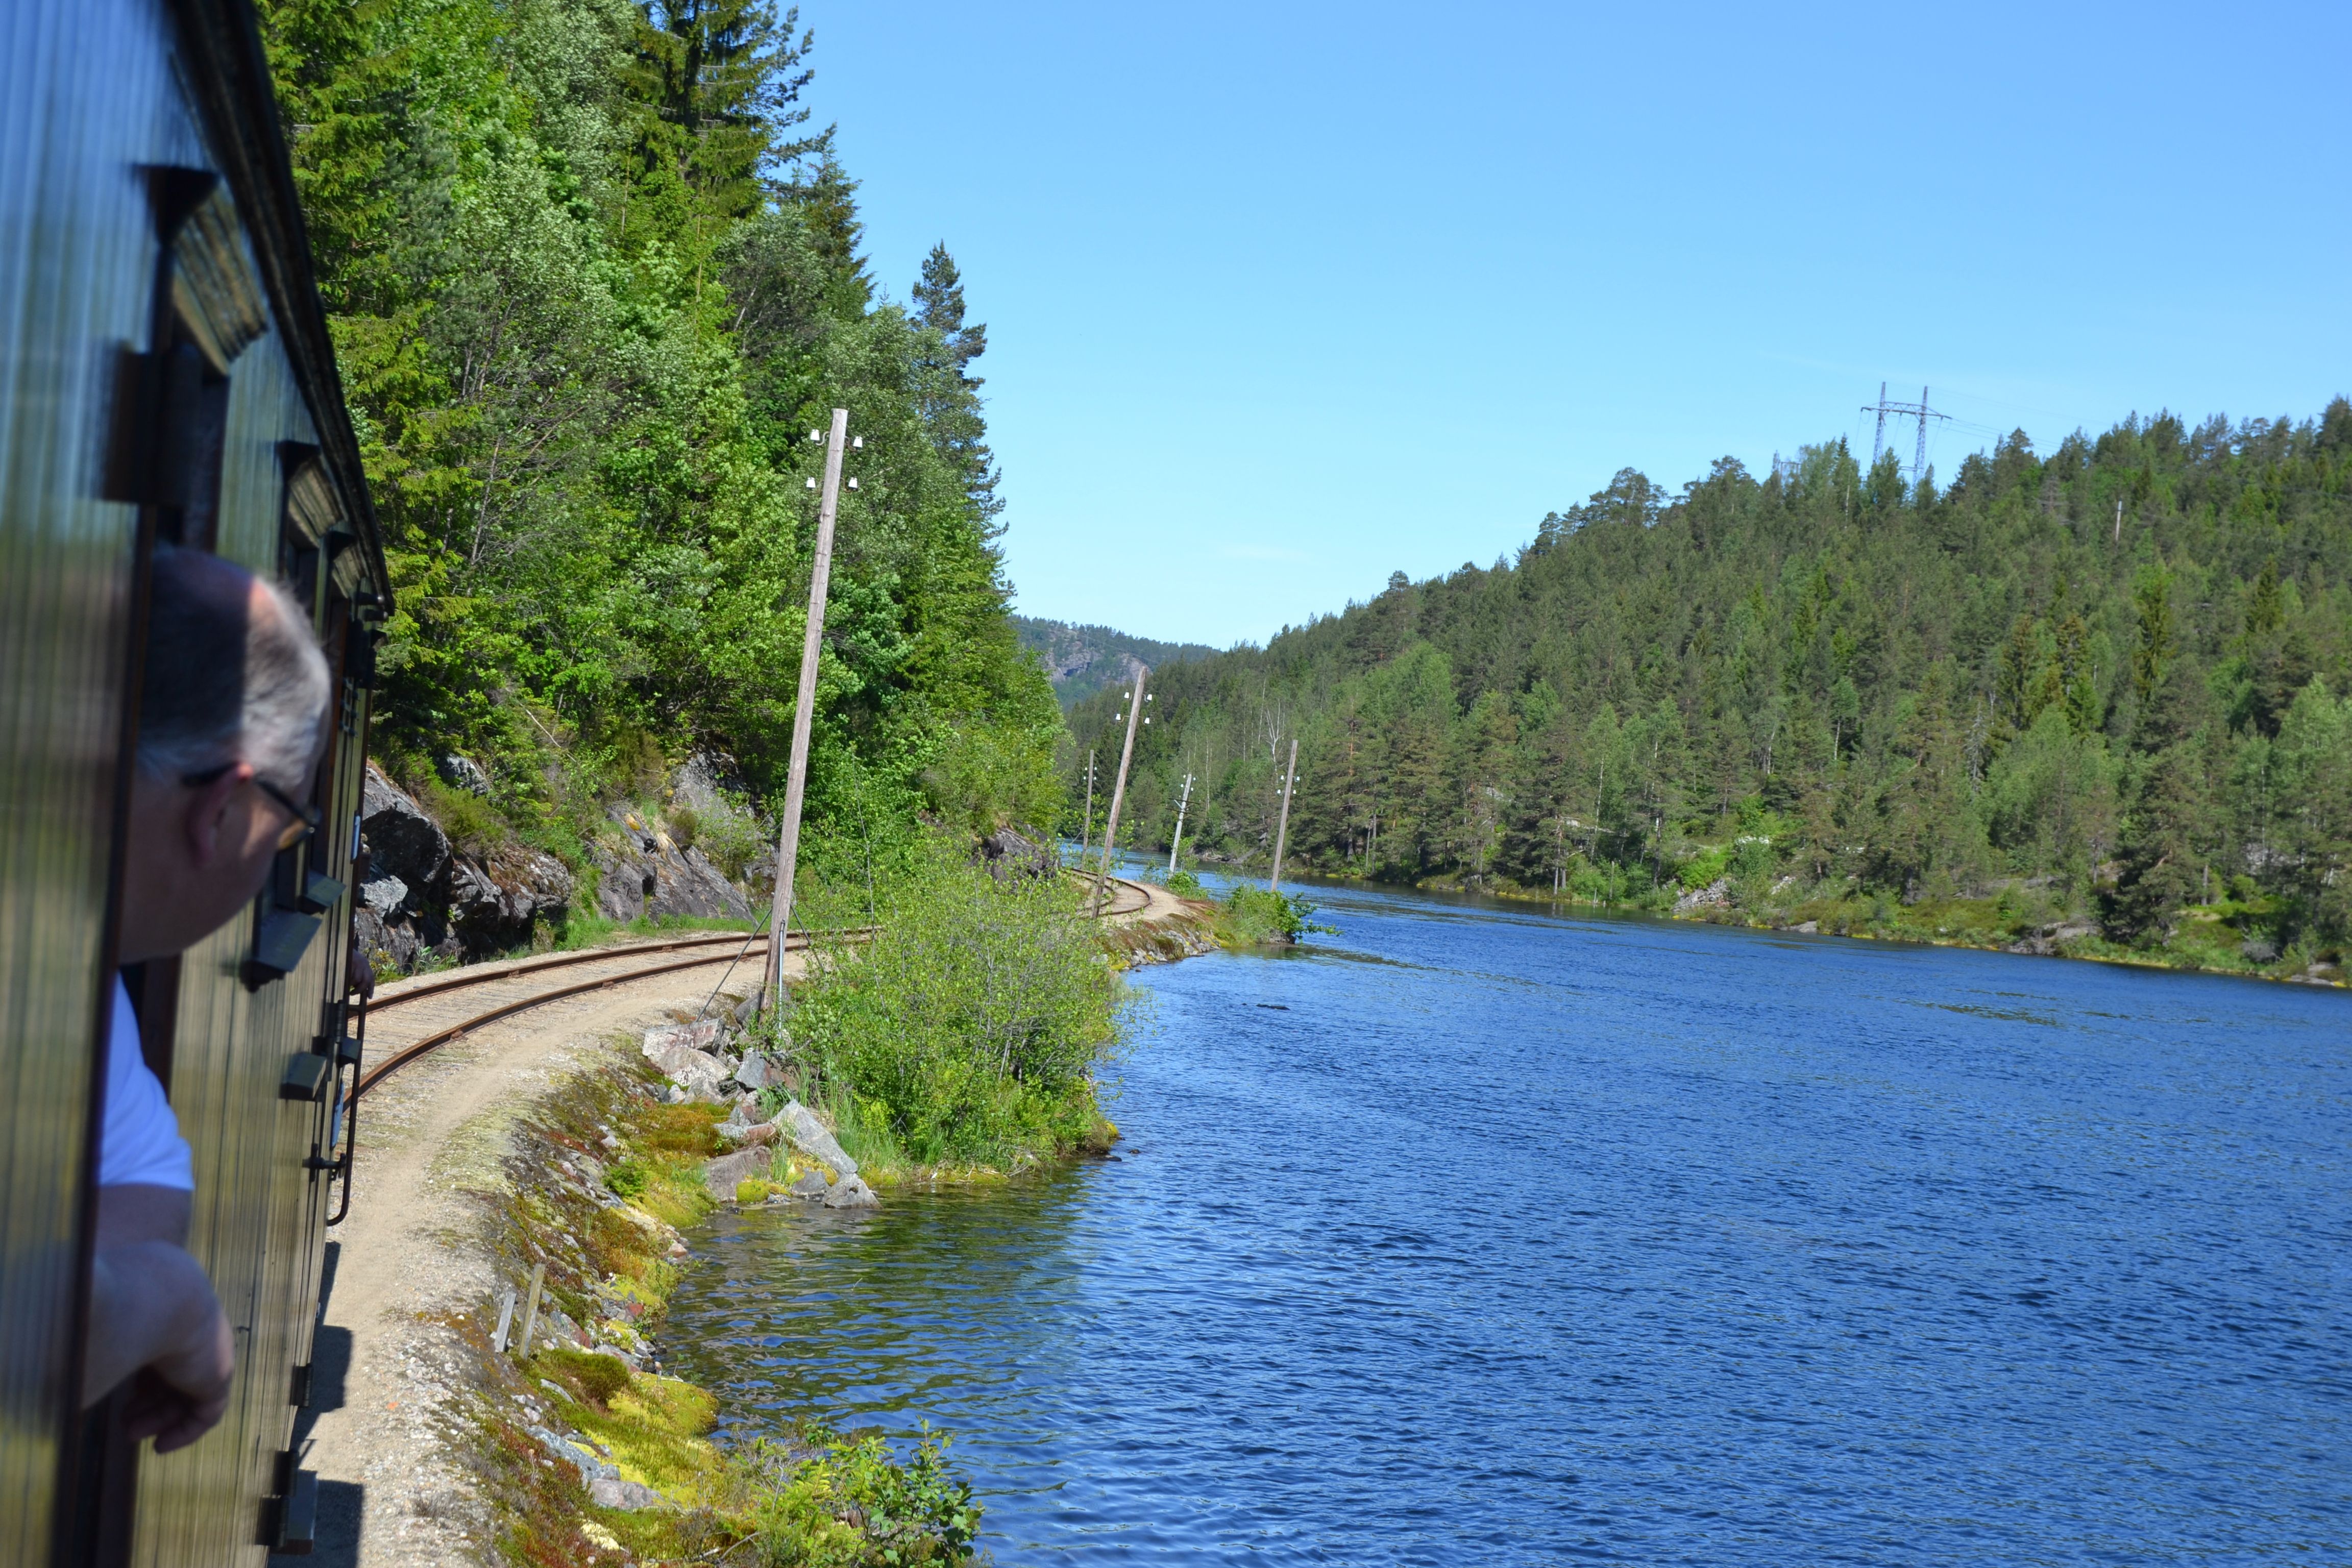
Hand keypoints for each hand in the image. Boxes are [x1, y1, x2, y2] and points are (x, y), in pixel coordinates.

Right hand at [86, 1243, 236, 1450]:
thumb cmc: (110, 1307)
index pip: (154, 1348)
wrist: (156, 1298)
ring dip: (157, 1419)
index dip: (133, 1375)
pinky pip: (209, 1410)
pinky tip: (161, 1447)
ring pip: (186, 1393)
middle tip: (122, 1422)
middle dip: (144, 1403)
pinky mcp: (220, 1373)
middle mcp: (190, 1327)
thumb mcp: (89, 1324)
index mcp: (164, 1311)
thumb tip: (50, 1367)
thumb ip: (79, 1342)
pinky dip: (186, 1431)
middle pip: (169, 1373)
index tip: (111, 1392)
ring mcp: (209, 1349)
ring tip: (130, 1434)